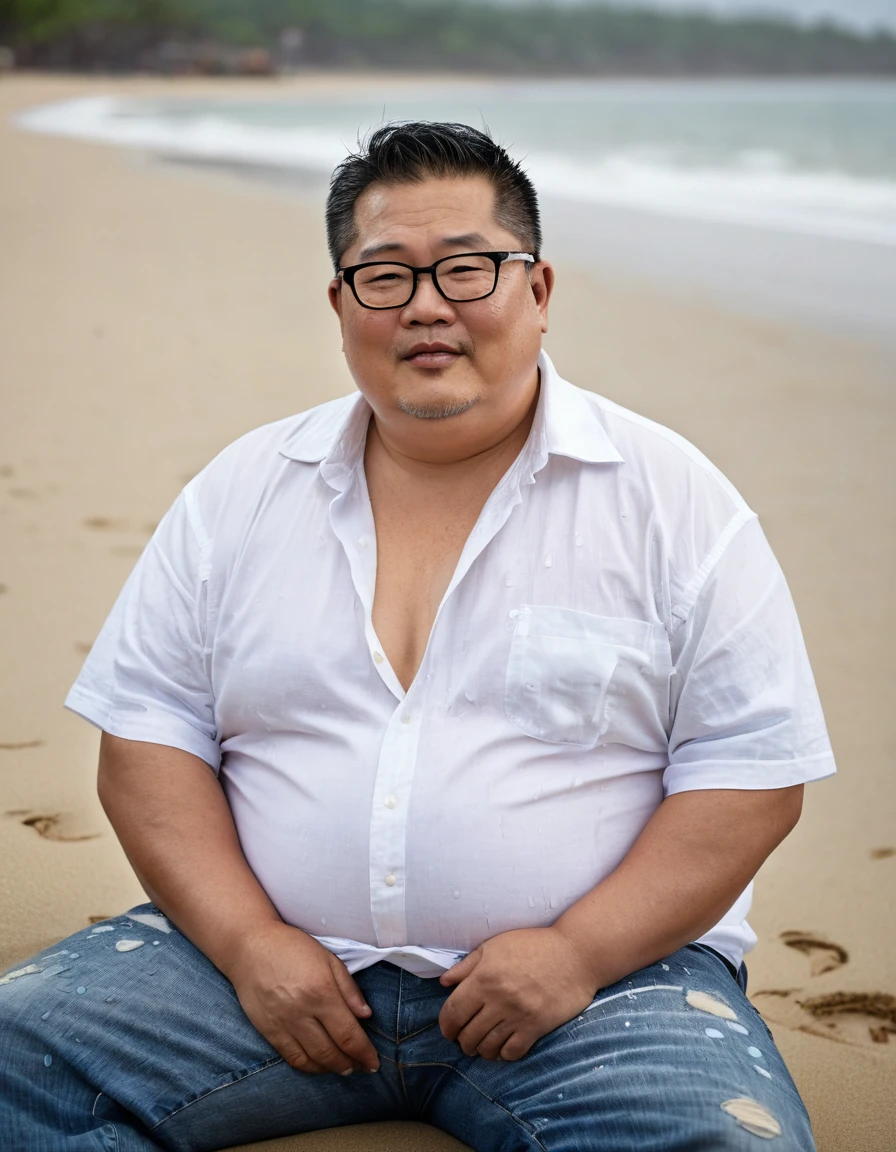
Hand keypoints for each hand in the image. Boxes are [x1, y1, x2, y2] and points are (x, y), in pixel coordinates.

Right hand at [223, 921, 379, 1075]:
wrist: (250, 947)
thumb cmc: (293, 947)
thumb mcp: (328, 958)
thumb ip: (349, 988)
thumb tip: (366, 1016)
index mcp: (322, 991)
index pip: (348, 1034)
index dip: (364, 1053)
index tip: (374, 1063)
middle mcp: (302, 1012)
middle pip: (331, 1052)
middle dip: (351, 1064)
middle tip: (362, 1067)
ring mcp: (283, 1024)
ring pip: (312, 1060)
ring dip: (331, 1069)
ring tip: (344, 1068)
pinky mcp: (268, 1031)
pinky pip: (291, 1058)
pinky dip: (308, 1067)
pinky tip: (319, 1065)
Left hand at [438, 927, 597, 1061]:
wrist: (575, 954)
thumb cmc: (533, 945)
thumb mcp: (495, 946)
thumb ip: (467, 965)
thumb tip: (444, 982)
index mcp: (484, 977)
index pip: (453, 1012)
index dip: (446, 1026)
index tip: (448, 1030)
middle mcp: (498, 999)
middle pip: (468, 1034)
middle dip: (462, 1041)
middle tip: (465, 1039)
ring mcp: (518, 1015)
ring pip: (488, 1047)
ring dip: (481, 1051)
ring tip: (482, 1047)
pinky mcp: (537, 1027)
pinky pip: (512, 1052)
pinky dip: (503, 1054)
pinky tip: (502, 1048)